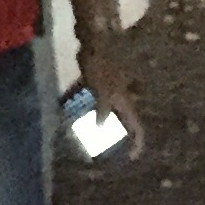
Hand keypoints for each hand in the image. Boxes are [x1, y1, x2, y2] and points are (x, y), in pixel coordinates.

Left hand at [79, 36, 144, 156]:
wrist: (93, 46)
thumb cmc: (100, 69)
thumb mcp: (102, 93)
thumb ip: (102, 111)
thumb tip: (99, 129)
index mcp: (125, 104)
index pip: (137, 128)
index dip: (137, 144)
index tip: (131, 158)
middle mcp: (119, 101)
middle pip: (120, 124)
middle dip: (112, 138)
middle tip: (100, 150)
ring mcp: (107, 93)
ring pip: (103, 114)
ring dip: (94, 124)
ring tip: (81, 136)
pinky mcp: (95, 86)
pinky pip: (89, 103)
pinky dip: (81, 109)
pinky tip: (67, 114)